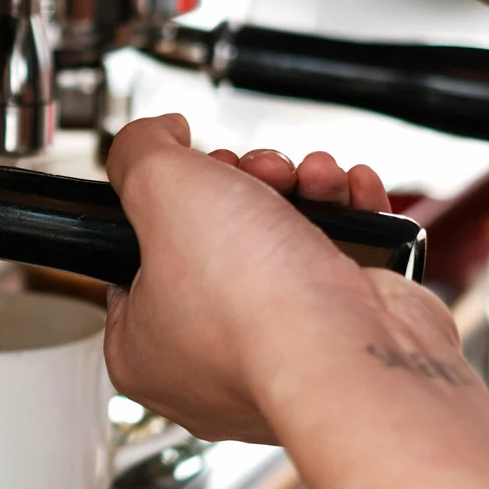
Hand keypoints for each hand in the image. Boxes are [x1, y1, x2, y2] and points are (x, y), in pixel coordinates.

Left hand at [103, 115, 460, 442]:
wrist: (354, 354)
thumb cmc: (251, 305)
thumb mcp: (156, 187)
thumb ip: (138, 149)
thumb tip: (154, 134)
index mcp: (142, 344)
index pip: (134, 257)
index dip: (162, 204)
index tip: (183, 182)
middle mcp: (209, 354)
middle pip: (215, 235)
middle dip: (246, 182)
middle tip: (254, 175)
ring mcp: (280, 346)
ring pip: (281, 237)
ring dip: (303, 187)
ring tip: (312, 179)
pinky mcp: (341, 334)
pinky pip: (339, 256)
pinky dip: (349, 214)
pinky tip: (347, 192)